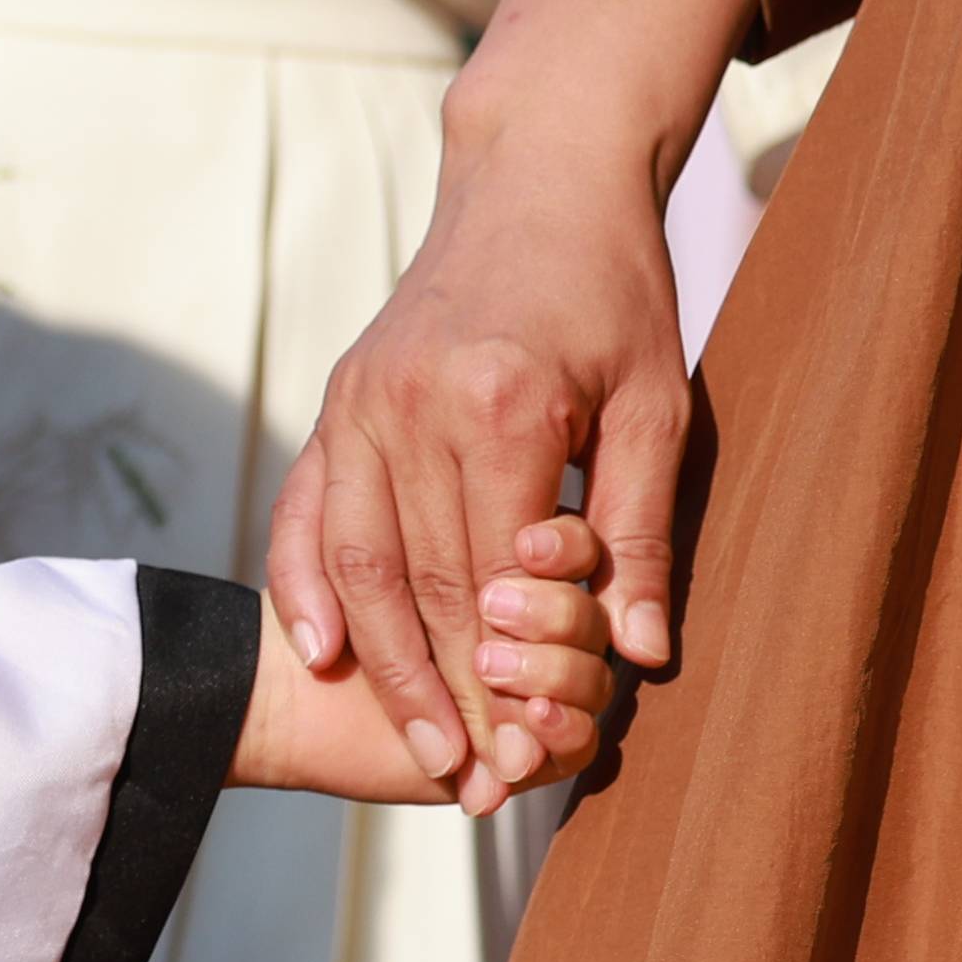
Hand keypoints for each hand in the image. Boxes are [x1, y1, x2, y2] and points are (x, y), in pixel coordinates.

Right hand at [273, 154, 696, 810]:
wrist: (535, 179)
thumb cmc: (614, 291)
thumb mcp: (656, 402)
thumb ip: (640, 531)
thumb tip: (641, 652)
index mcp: (498, 407)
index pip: (494, 576)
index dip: (507, 676)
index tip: (526, 755)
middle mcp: (410, 407)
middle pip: (420, 584)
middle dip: (444, 694)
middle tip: (470, 782)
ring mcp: (360, 402)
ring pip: (355, 563)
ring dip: (381, 665)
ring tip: (416, 745)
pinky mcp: (338, 400)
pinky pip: (306, 511)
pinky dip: (305, 587)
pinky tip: (321, 654)